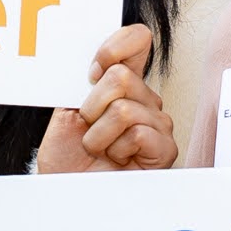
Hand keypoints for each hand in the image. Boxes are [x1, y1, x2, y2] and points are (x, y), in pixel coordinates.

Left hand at [35, 25, 174, 173]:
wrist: (68, 190)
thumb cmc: (67, 156)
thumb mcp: (65, 111)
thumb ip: (82, 83)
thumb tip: (98, 63)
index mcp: (122, 83)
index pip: (136, 40)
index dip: (114, 47)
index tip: (91, 73)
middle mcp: (144, 98)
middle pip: (120, 77)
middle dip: (92, 106)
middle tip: (88, 128)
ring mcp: (158, 122)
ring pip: (124, 108)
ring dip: (98, 135)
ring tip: (100, 148)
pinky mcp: (165, 148)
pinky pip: (137, 133)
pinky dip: (116, 149)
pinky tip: (117, 160)